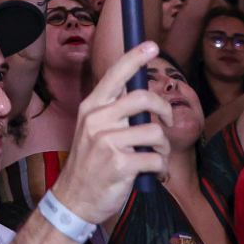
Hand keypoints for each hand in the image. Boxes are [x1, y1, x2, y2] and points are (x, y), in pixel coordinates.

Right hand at [47, 41, 171, 223]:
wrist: (74, 198)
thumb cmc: (91, 163)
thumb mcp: (94, 130)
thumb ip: (114, 112)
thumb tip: (143, 96)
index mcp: (91, 107)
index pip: (115, 74)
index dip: (135, 57)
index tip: (152, 44)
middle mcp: (97, 119)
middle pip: (143, 97)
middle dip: (165, 110)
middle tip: (168, 121)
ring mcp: (107, 141)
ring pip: (155, 132)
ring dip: (163, 148)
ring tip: (155, 158)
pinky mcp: (119, 164)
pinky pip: (156, 158)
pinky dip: (160, 169)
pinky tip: (152, 174)